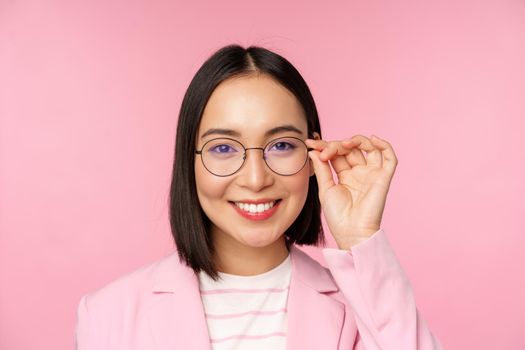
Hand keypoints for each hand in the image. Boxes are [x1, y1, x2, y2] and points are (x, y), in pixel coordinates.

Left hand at [305, 134, 397, 249]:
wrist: (351, 232)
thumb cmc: (338, 216)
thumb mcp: (325, 189)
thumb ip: (321, 168)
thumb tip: (313, 151)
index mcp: (345, 175)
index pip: (337, 153)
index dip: (325, 146)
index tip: (310, 143)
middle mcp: (359, 172)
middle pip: (351, 149)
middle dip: (336, 145)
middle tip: (323, 150)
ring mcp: (372, 174)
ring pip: (370, 148)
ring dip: (357, 141)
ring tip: (344, 144)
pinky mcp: (384, 178)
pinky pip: (390, 158)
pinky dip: (385, 145)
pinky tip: (373, 139)